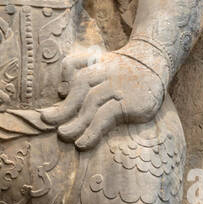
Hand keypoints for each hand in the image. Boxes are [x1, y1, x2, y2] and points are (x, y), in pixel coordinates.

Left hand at [41, 44, 165, 149]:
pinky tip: (82, 142)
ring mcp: (119, 87)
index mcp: (97, 63)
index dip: (63, 78)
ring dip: (75, 122)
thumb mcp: (103, 60)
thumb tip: (61, 90)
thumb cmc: (124, 67)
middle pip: (79, 86)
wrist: (156, 63)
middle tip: (46, 120)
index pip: (73, 65)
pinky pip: (106, 117)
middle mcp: (107, 72)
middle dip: (62, 106)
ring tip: (63, 135)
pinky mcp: (130, 102)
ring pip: (91, 104)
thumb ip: (80, 68)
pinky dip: (92, 131)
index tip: (57, 93)